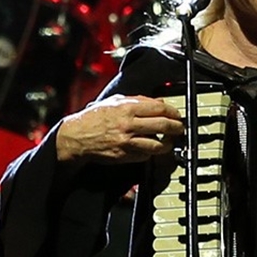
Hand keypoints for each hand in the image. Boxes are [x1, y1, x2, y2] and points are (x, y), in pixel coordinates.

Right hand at [55, 94, 184, 163]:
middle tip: (180, 128)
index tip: (177, 115)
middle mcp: (129, 124)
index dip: (173, 112)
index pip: (160, 109)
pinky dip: (151, 152)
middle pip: (163, 125)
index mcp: (128, 108)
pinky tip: (152, 148)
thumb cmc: (95, 117)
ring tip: (170, 141)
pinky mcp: (124, 156)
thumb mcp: (115, 101)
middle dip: (177, 127)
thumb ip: (138, 100)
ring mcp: (127, 142)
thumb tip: (159, 102)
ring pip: (158, 145)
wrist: (75, 136)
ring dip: (168, 144)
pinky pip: (145, 155)